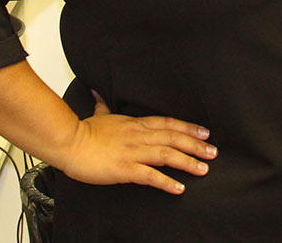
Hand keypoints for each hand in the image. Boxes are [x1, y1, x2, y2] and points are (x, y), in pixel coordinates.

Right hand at [52, 94, 216, 194]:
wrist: (68, 142)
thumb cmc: (82, 131)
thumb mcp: (99, 114)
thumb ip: (104, 105)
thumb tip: (99, 93)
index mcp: (135, 124)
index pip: (169, 123)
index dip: (189, 128)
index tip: (205, 133)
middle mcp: (139, 136)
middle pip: (174, 138)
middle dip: (196, 145)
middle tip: (213, 152)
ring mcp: (133, 152)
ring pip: (167, 155)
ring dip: (188, 162)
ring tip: (203, 169)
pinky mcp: (125, 168)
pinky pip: (150, 175)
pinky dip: (167, 181)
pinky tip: (179, 187)